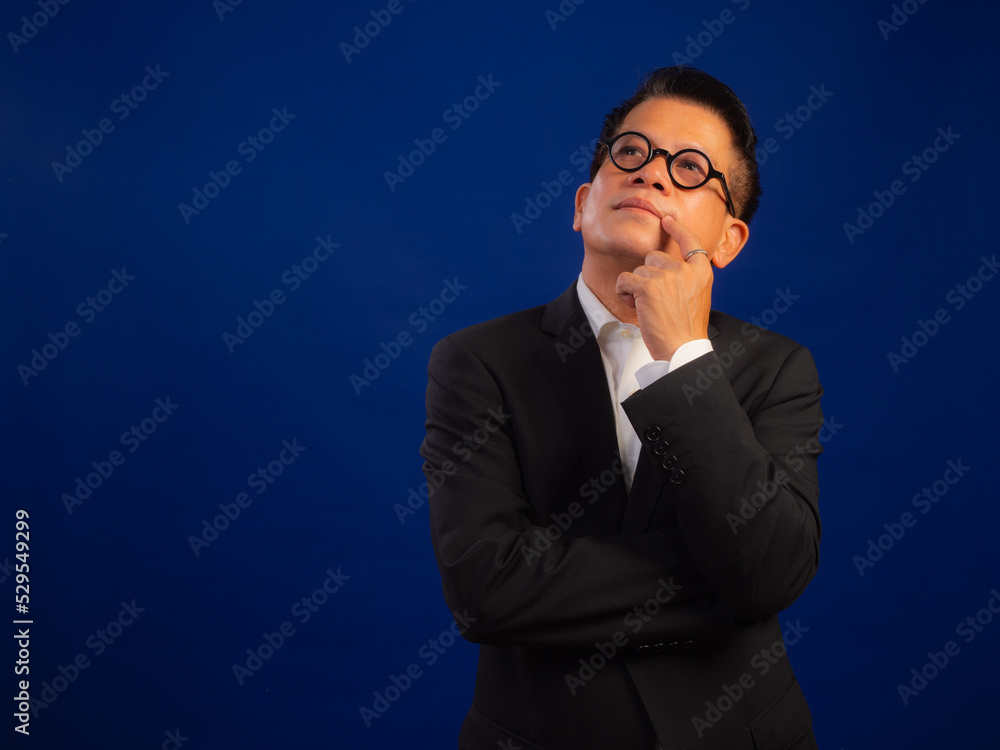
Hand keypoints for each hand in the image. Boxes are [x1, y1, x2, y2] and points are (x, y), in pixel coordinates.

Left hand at [614, 215, 712, 360]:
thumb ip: (688, 278)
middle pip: (654, 256)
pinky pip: (624, 279)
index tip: (666, 220)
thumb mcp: (698, 297)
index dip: (676, 229)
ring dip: (636, 287)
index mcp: (702, 272)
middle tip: (654, 299)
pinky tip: (635, 306)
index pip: (690, 241)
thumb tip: (670, 265)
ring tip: (648, 307)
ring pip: (638, 270)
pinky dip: (623, 292)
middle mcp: (685, 270)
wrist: (682, 349)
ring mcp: (667, 276)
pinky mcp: (648, 286)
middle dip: (648, 274)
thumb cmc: (686, 329)